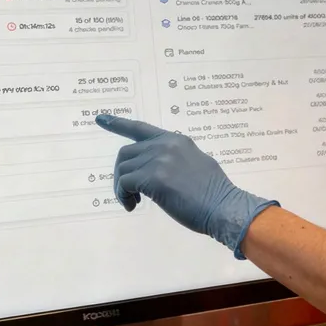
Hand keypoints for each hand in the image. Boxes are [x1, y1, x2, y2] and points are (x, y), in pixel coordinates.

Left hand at [95, 114, 278, 258]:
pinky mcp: (153, 178)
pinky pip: (124, 184)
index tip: (101, 119)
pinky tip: (133, 206)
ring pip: (122, 169)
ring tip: (133, 202)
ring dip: (122, 188)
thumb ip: (176, 161)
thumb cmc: (214, 194)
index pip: (141, 128)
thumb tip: (161, 171)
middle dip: (120, 174)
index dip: (118, 124)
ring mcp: (159, 159)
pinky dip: (123, 196)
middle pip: (126, 153)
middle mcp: (165, 145)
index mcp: (176, 140)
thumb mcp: (196, 165)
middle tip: (128, 193)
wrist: (224, 206)